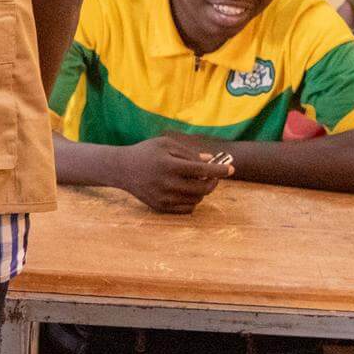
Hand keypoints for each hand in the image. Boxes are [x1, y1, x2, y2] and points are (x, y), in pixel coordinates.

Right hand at [115, 133, 233, 214]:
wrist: (122, 169)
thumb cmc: (146, 152)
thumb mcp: (165, 144)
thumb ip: (189, 152)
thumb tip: (210, 160)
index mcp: (169, 165)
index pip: (202, 169)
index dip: (219, 170)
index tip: (231, 169)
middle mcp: (167, 183)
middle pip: (202, 188)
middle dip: (213, 181)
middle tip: (214, 176)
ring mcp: (164, 198)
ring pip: (196, 199)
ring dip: (203, 190)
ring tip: (199, 181)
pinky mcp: (161, 207)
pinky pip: (186, 208)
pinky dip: (193, 200)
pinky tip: (189, 191)